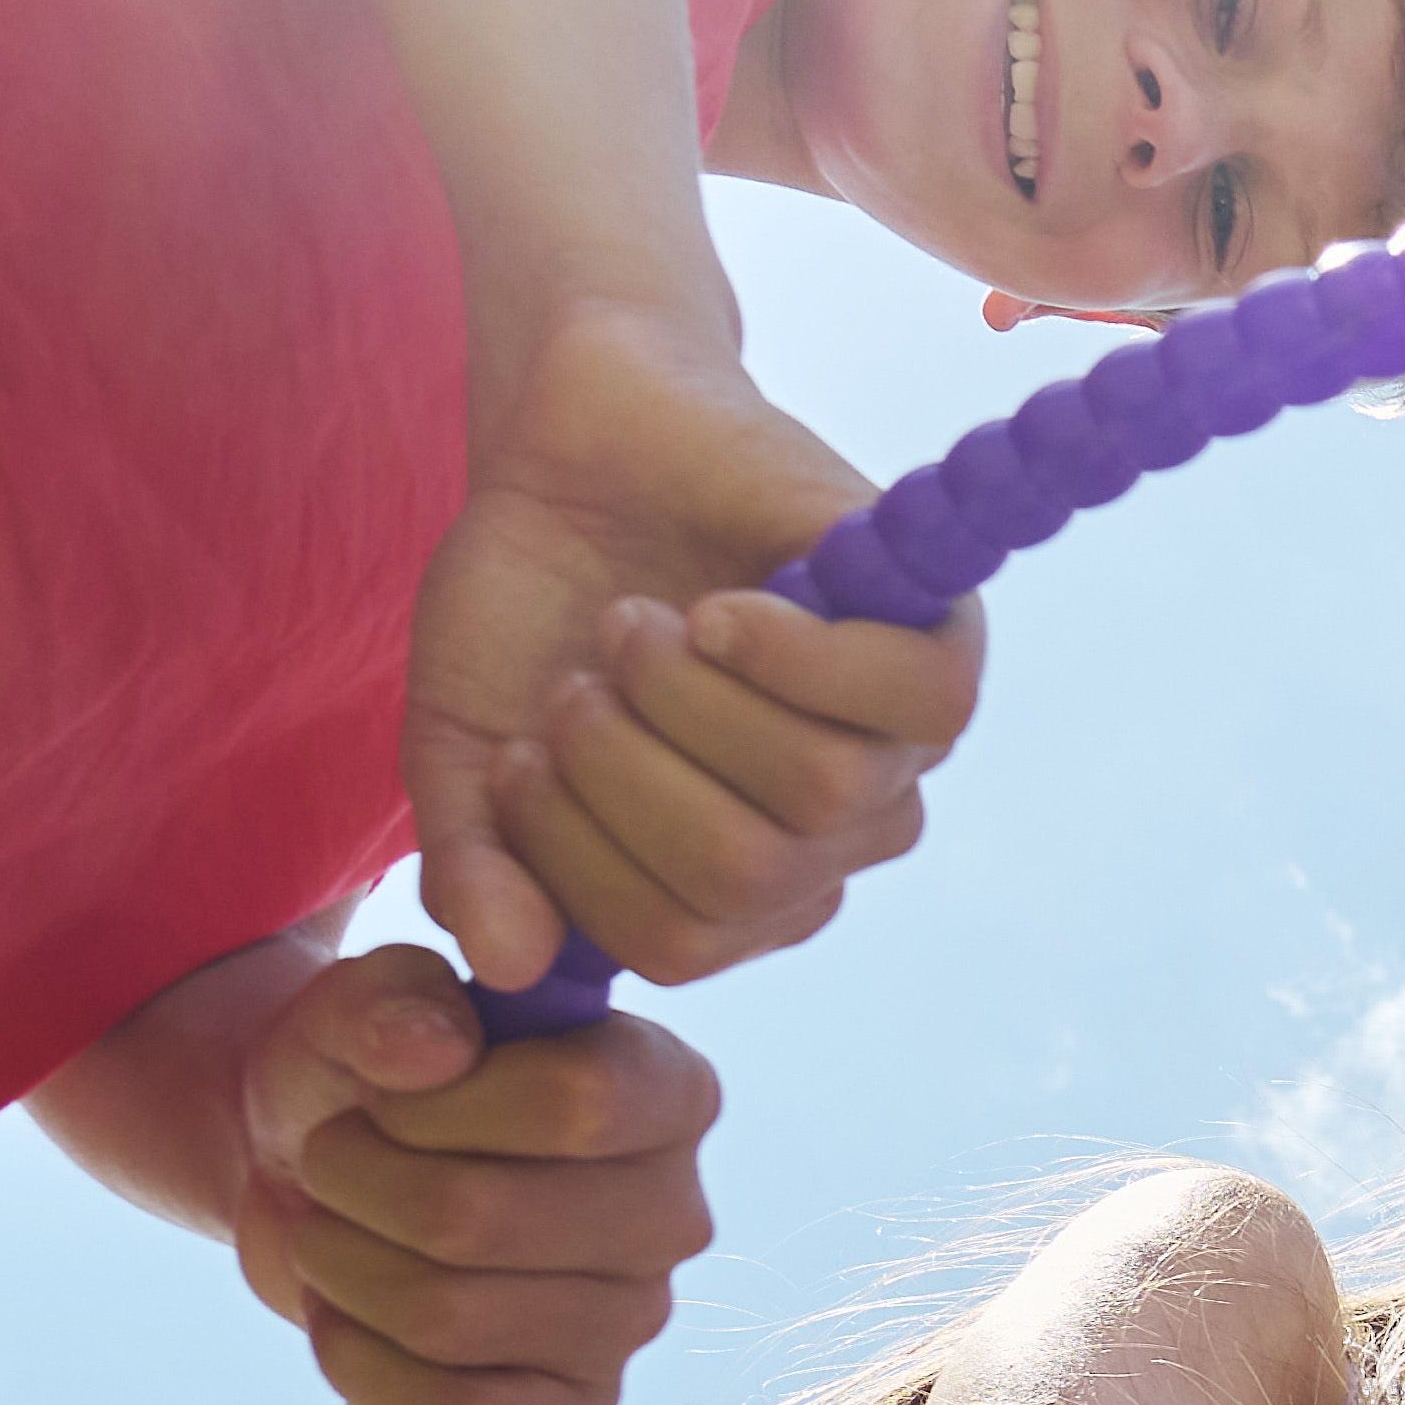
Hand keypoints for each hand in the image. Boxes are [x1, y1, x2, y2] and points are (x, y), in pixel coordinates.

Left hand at [227, 939, 717, 1404]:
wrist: (325, 1174)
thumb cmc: (373, 1078)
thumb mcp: (363, 1006)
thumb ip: (394, 999)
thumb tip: (433, 1050)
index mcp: (665, 1090)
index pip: (578, 1103)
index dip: (439, 1105)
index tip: (383, 1094)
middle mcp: (672, 1211)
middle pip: (483, 1219)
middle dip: (357, 1184)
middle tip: (329, 1159)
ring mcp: (633, 1320)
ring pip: (448, 1318)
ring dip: (341, 1267)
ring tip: (327, 1230)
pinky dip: (360, 1367)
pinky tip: (340, 1318)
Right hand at [399, 296, 978, 993]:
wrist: (577, 438)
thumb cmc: (527, 605)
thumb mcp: (465, 748)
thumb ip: (475, 863)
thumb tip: (509, 966)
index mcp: (725, 885)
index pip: (670, 946)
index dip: (573, 857)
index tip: (518, 753)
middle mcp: (823, 836)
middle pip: (745, 876)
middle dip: (625, 772)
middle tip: (578, 678)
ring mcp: (890, 743)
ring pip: (818, 793)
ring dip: (690, 699)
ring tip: (636, 627)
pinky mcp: (938, 638)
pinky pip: (915, 707)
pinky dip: (792, 656)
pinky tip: (721, 612)